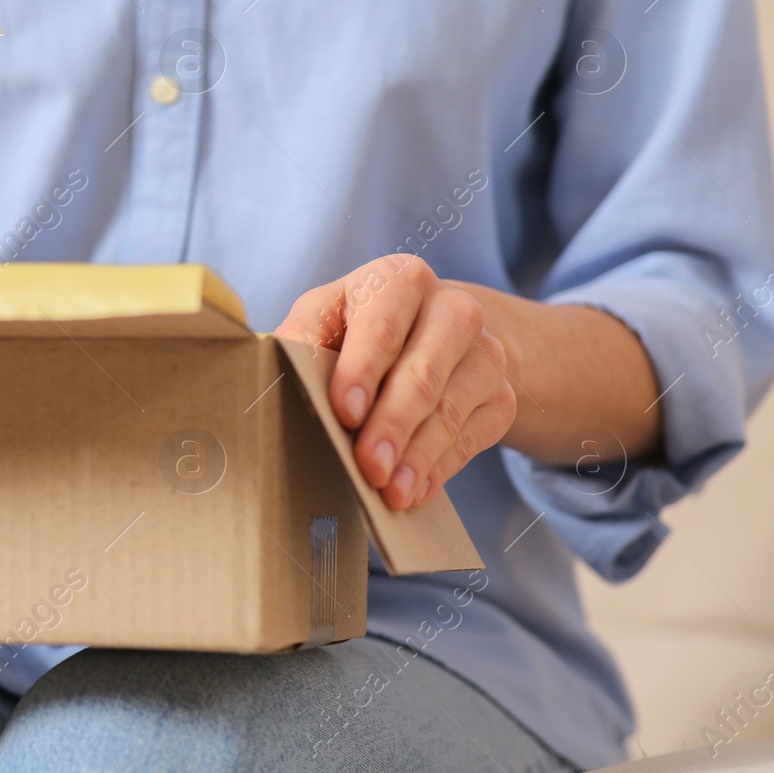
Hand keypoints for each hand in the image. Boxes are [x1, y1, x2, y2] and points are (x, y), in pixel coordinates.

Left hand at [274, 255, 517, 509]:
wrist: (439, 331)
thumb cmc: (361, 327)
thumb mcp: (326, 317)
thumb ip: (301, 339)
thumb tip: (273, 374)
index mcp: (398, 280)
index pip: (382, 324)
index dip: (362, 369)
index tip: (344, 411)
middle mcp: (451, 309)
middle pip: (422, 373)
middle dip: (392, 424)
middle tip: (368, 467)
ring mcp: (484, 353)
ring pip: (451, 410)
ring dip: (418, 456)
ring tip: (390, 492)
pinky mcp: (500, 397)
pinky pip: (473, 438)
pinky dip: (441, 469)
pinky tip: (414, 491)